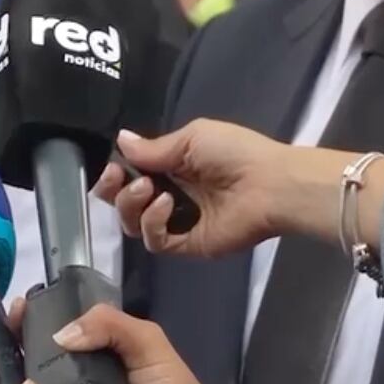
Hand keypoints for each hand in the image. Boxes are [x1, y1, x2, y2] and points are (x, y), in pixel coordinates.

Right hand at [94, 121, 315, 257]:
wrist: (269, 183)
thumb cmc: (234, 153)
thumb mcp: (192, 138)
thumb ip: (154, 148)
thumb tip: (120, 140)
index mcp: (171, 169)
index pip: (129, 177)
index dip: (115, 174)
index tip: (114, 166)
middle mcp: (169, 197)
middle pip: (123, 203)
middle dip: (114, 191)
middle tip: (119, 177)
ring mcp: (177, 223)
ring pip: (133, 224)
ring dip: (131, 204)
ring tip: (151, 189)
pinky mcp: (186, 244)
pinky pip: (155, 241)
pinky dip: (152, 223)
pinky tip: (166, 204)